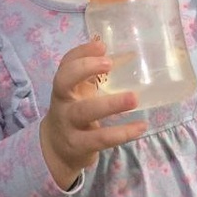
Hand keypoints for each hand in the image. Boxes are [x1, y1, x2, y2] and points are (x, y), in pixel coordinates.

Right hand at [40, 38, 146, 189]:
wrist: (55, 150)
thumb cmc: (74, 113)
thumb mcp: (80, 93)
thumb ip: (96, 76)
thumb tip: (127, 54)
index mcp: (64, 86)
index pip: (65, 63)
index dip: (81, 52)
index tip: (101, 46)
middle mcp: (62, 102)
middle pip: (64, 82)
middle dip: (86, 69)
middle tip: (109, 63)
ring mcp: (68, 124)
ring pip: (84, 112)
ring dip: (110, 104)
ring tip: (134, 98)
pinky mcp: (79, 145)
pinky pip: (100, 138)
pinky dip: (122, 133)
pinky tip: (140, 126)